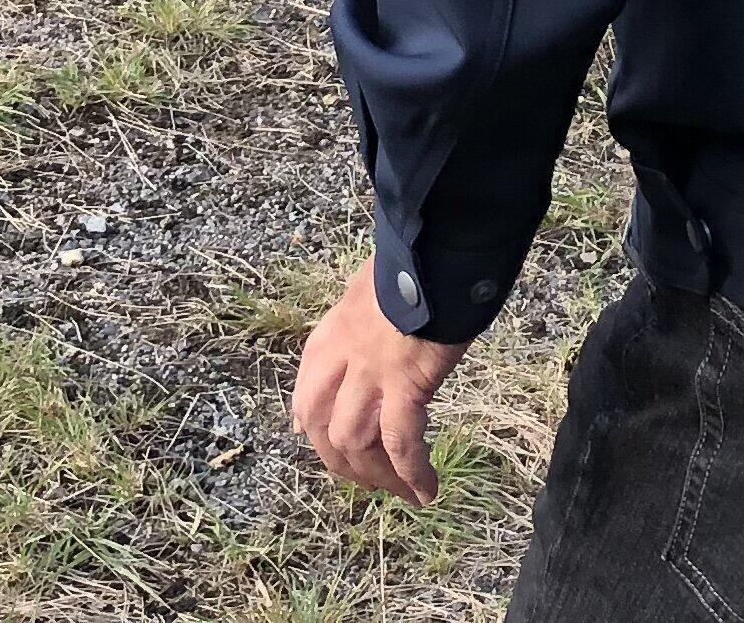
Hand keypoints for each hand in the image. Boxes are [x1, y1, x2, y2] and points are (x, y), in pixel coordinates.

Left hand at [290, 264, 466, 504]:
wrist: (437, 250)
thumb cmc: (413, 261)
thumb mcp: (371, 286)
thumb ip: (360, 312)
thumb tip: (364, 323)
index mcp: (331, 333)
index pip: (307, 392)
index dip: (312, 424)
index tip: (322, 442)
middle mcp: (340, 357)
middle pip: (324, 426)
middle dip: (343, 461)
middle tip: (371, 479)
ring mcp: (369, 373)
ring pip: (355, 442)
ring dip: (376, 475)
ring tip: (401, 492)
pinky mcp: (404, 385)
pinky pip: (401, 442)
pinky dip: (411, 472)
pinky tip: (426, 490)